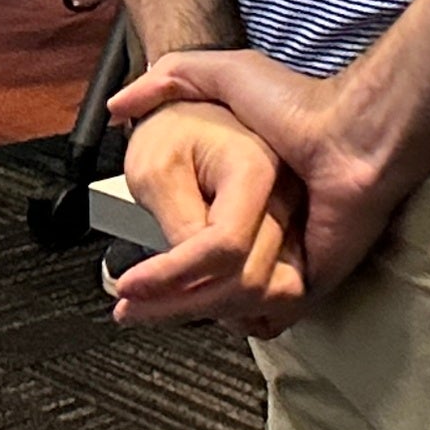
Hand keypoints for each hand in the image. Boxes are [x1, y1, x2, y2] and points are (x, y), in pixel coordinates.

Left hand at [108, 95, 309, 333]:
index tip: (126, 291)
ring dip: (219, 312)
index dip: (172, 279)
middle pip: (251, 278)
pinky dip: (249, 311)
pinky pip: (286, 292)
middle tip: (131, 309)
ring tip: (169, 307)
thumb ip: (174, 222)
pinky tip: (210, 303)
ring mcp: (304, 219)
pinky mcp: (301, 237)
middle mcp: (294, 196)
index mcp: (260, 168)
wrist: (199, 116)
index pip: (225, 246)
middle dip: (183, 306)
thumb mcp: (155, 168)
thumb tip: (182, 280)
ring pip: (275, 294)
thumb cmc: (174, 132)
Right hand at [111, 46, 429, 301]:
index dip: (155, 273)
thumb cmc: (297, 104)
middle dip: (166, 301)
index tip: (125, 287)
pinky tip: (219, 311)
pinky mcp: (309, 278)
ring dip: (195, 307)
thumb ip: (173, 76)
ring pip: (229, 304)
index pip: (187, 252)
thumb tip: (118, 106)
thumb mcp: (230, 74)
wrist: (356, 133)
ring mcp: (285, 258)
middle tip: (131, 309)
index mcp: (239, 199)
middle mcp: (262, 231)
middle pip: (202, 287)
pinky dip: (243, 316)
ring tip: (161, 310)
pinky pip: (267, 314)